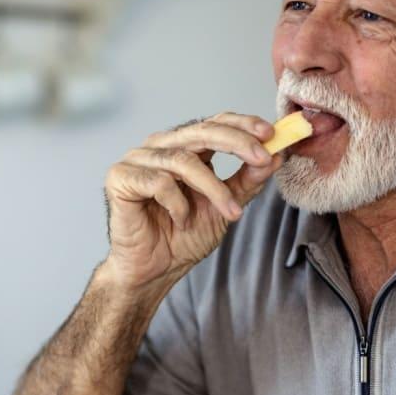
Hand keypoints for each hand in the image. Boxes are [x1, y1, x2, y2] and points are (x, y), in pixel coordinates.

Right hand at [103, 113, 283, 289]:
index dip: (242, 124)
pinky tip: (182, 221)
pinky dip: (178, 204)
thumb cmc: (182, 238)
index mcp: (182, 148)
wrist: (154, 271)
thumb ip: (247, 180)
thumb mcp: (225, 206)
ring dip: (214, 188)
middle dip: (236, 143)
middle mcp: (159, 147)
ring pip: (184, 160)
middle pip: (200, 131)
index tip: (271, 134)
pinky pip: (159, 182)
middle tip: (262, 159)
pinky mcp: (120, 178)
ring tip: (230, 213)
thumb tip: (275, 154)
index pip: (214, 123)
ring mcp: (137, 160)